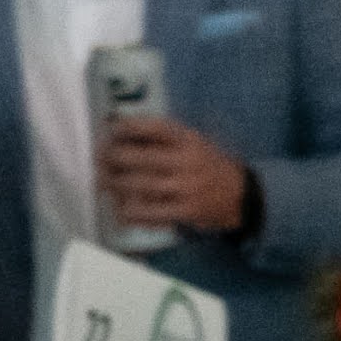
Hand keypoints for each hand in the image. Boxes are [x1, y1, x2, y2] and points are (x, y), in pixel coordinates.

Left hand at [99, 114, 254, 239]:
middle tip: (99, 158)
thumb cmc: (209, 165)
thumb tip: (123, 131)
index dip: (129, 127)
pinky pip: (153, 213)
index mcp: (189, 140)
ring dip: (117, 185)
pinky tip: (119, 210)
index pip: (155, 128)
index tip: (111, 128)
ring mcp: (186, 189)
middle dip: (115, 158)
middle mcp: (186, 162)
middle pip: (142, 158)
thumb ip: (164, 137)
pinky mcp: (186, 212)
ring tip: (101, 183)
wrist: (241, 196)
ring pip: (143, 186)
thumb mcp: (194, 142)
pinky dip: (132, 213)